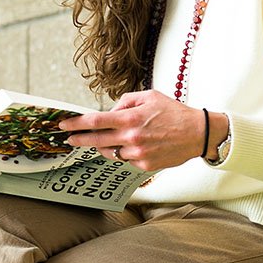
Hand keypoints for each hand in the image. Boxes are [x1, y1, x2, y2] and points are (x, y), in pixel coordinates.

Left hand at [57, 90, 221, 171]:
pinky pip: (127, 160)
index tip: (65, 124)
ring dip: (106, 146)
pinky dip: (126, 152)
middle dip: (80, 139)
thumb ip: (126, 101)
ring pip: (111, 152)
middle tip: (70, 138)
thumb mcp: (149, 96)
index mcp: (131, 118)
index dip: (77, 123)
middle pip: (96, 141)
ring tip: (112, 138)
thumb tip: (110, 111)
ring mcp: (138, 154)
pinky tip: (137, 145)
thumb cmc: (174, 113)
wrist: (197, 133)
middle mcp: (132, 138)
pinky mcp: (145, 166)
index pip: (96, 121)